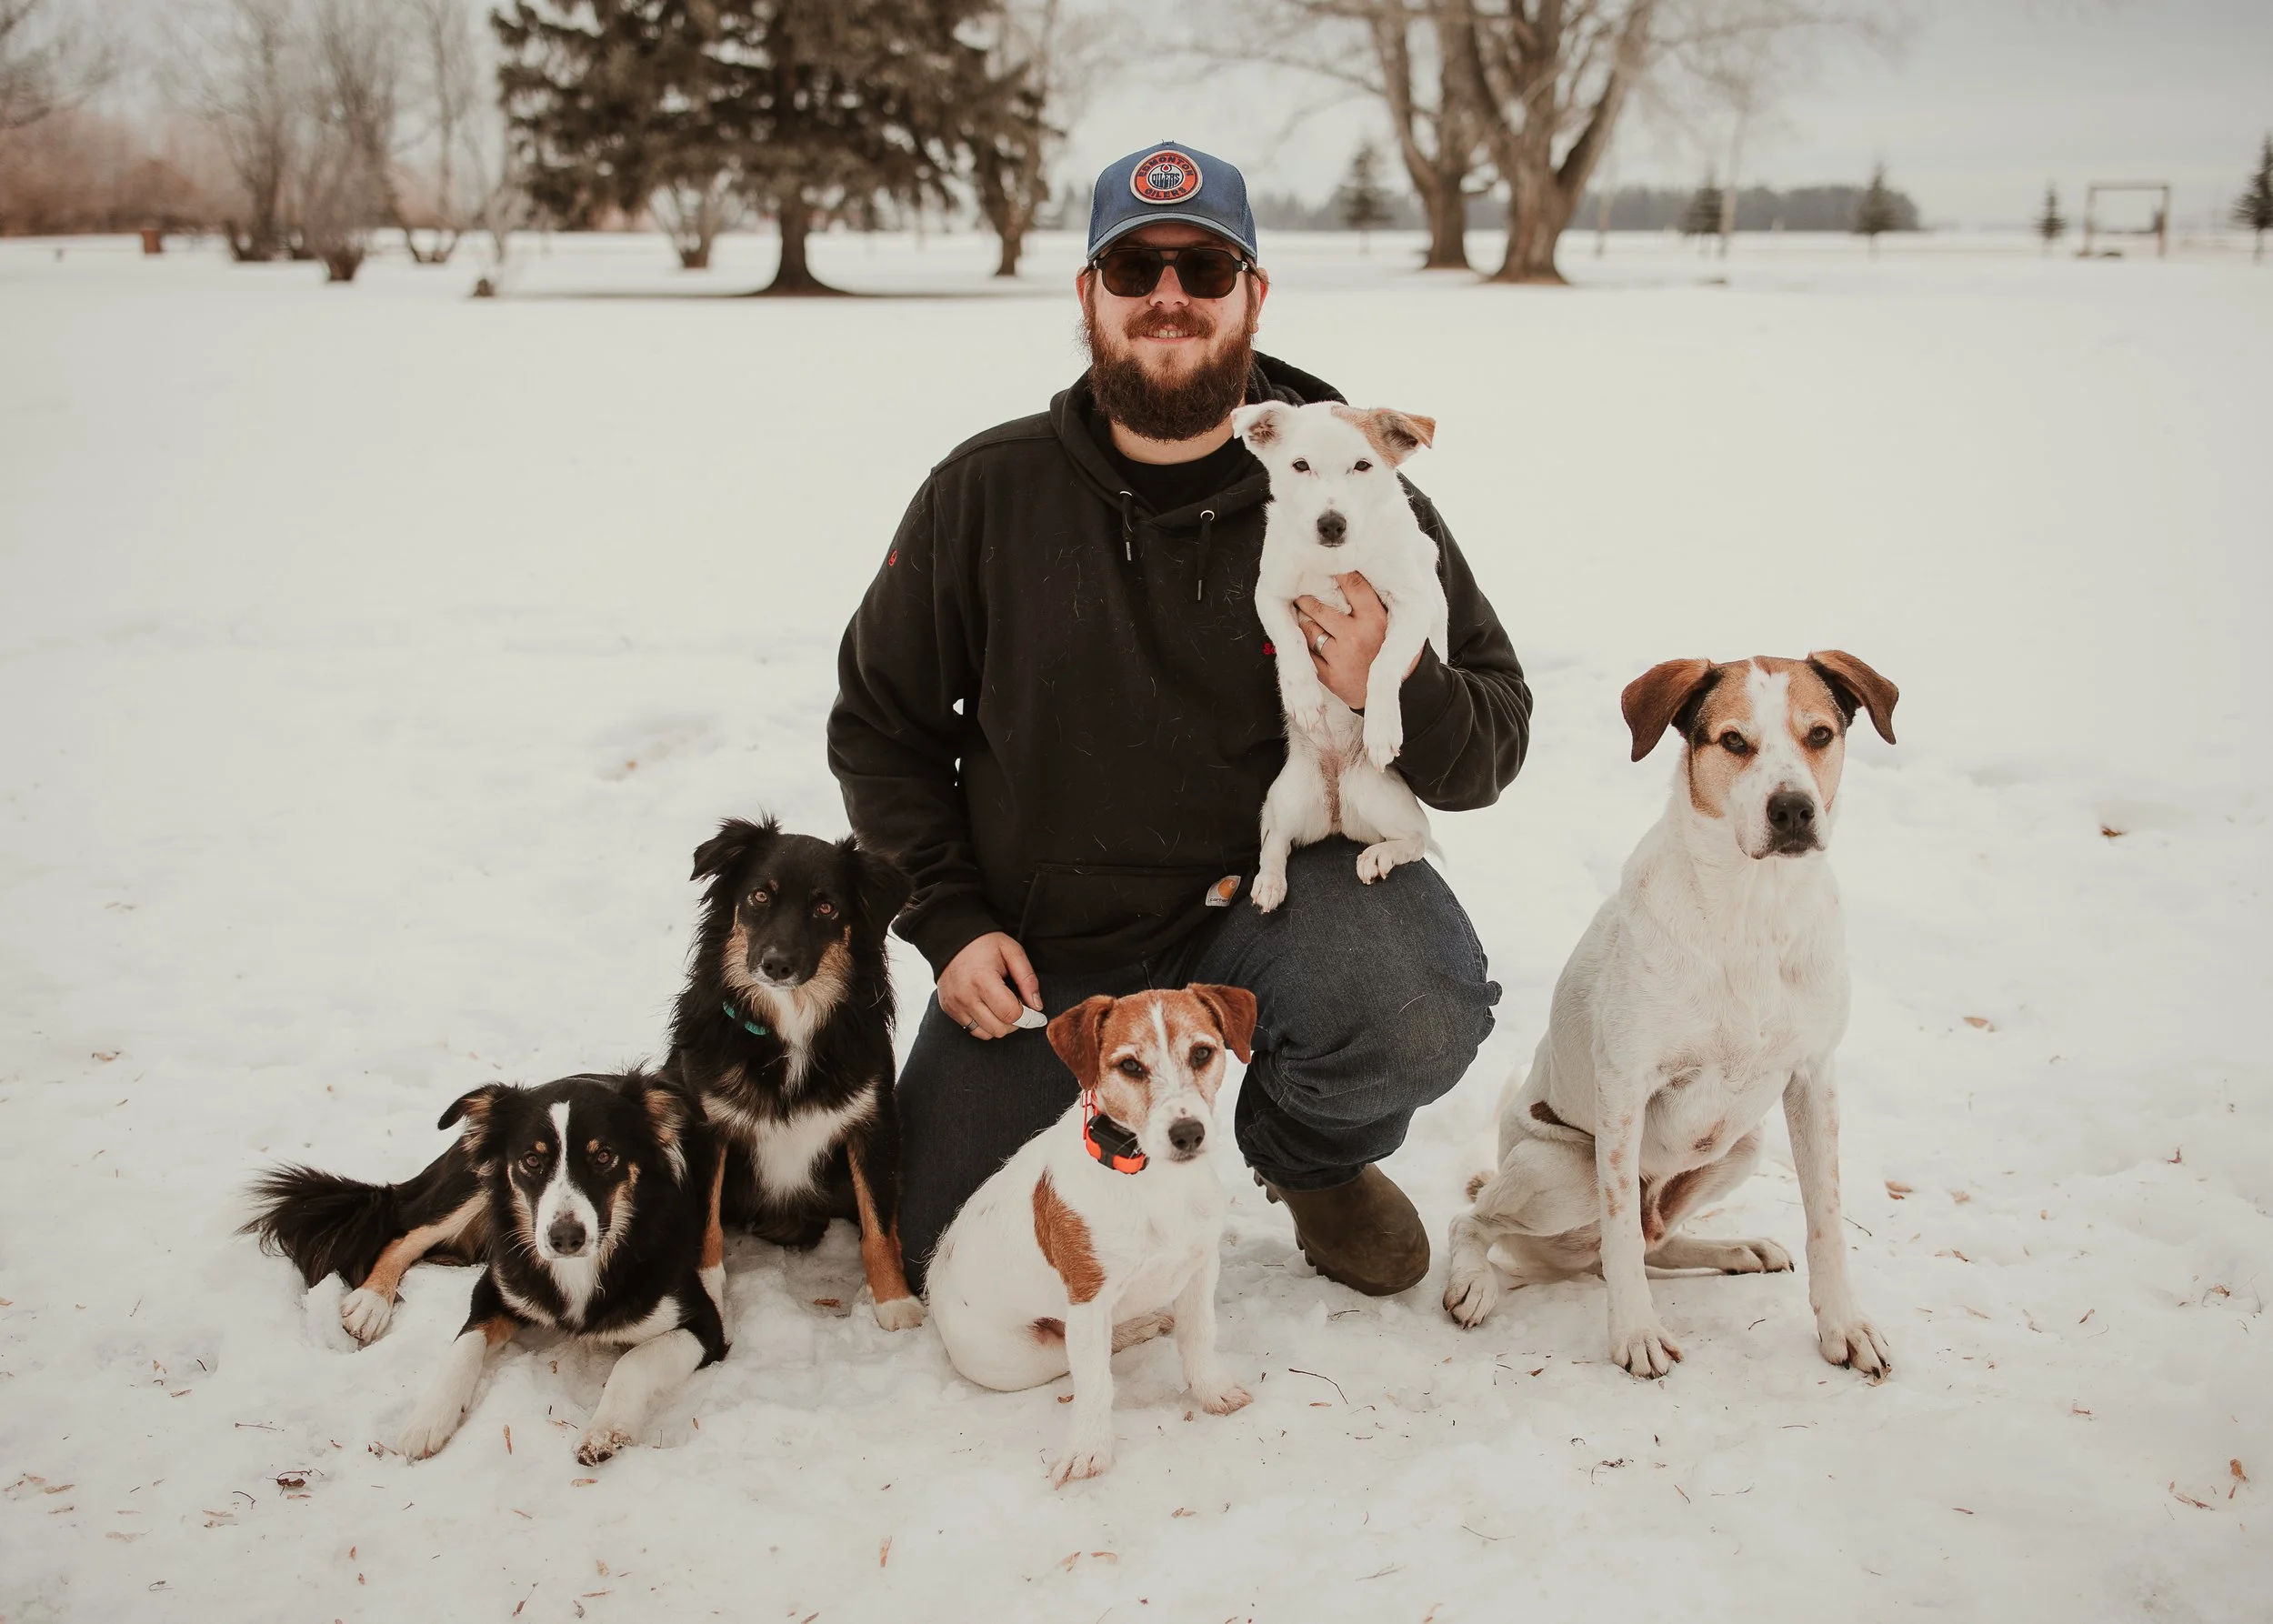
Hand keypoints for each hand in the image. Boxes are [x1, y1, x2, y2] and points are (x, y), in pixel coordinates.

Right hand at [939, 931, 1040, 1039]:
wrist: (952, 941)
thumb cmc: (984, 944)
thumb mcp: (1012, 951)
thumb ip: (1027, 979)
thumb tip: (1037, 1006)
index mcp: (983, 980)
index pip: (1010, 1013)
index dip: (1028, 1016)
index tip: (1035, 1012)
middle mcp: (966, 996)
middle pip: (999, 1029)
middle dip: (1015, 1022)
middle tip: (1019, 1007)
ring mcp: (955, 1005)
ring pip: (987, 1033)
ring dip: (1000, 1025)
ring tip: (1003, 1007)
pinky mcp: (949, 1009)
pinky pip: (973, 1029)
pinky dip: (986, 1025)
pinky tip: (989, 1009)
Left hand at [1294, 573, 1420, 711]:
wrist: (1401, 691)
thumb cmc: (1394, 649)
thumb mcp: (1391, 621)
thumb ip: (1371, 600)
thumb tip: (1347, 570)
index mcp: (1376, 620)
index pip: (1352, 585)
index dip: (1336, 570)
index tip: (1323, 561)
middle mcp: (1356, 637)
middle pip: (1319, 606)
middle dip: (1306, 595)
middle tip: (1299, 586)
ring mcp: (1340, 658)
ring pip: (1308, 628)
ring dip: (1301, 617)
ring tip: (1299, 608)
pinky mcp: (1329, 676)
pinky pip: (1306, 652)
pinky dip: (1301, 642)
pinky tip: (1302, 634)